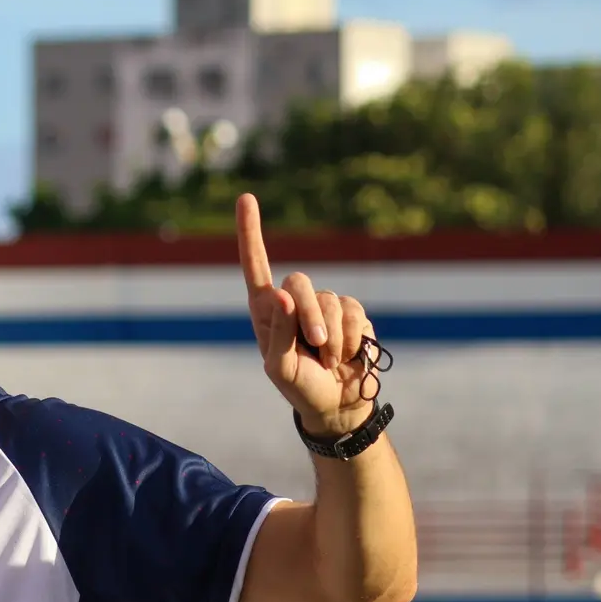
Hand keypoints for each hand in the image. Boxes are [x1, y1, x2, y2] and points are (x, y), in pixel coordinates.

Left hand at [237, 193, 377, 437]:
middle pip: (299, 283)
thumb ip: (279, 334)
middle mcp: (293, 301)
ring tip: (329, 360)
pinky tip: (347, 355)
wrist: (336, 404)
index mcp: (266, 310)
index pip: (256, 266)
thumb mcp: (280, 367)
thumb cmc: (299, 386)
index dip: (250, 233)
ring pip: (331, 300)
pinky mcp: (351, 312)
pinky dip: (351, 337)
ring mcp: (324, 305)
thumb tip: (282, 294)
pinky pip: (354, 312)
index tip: (246, 198)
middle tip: (316, 346)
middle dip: (309, 316)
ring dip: (333, 337)